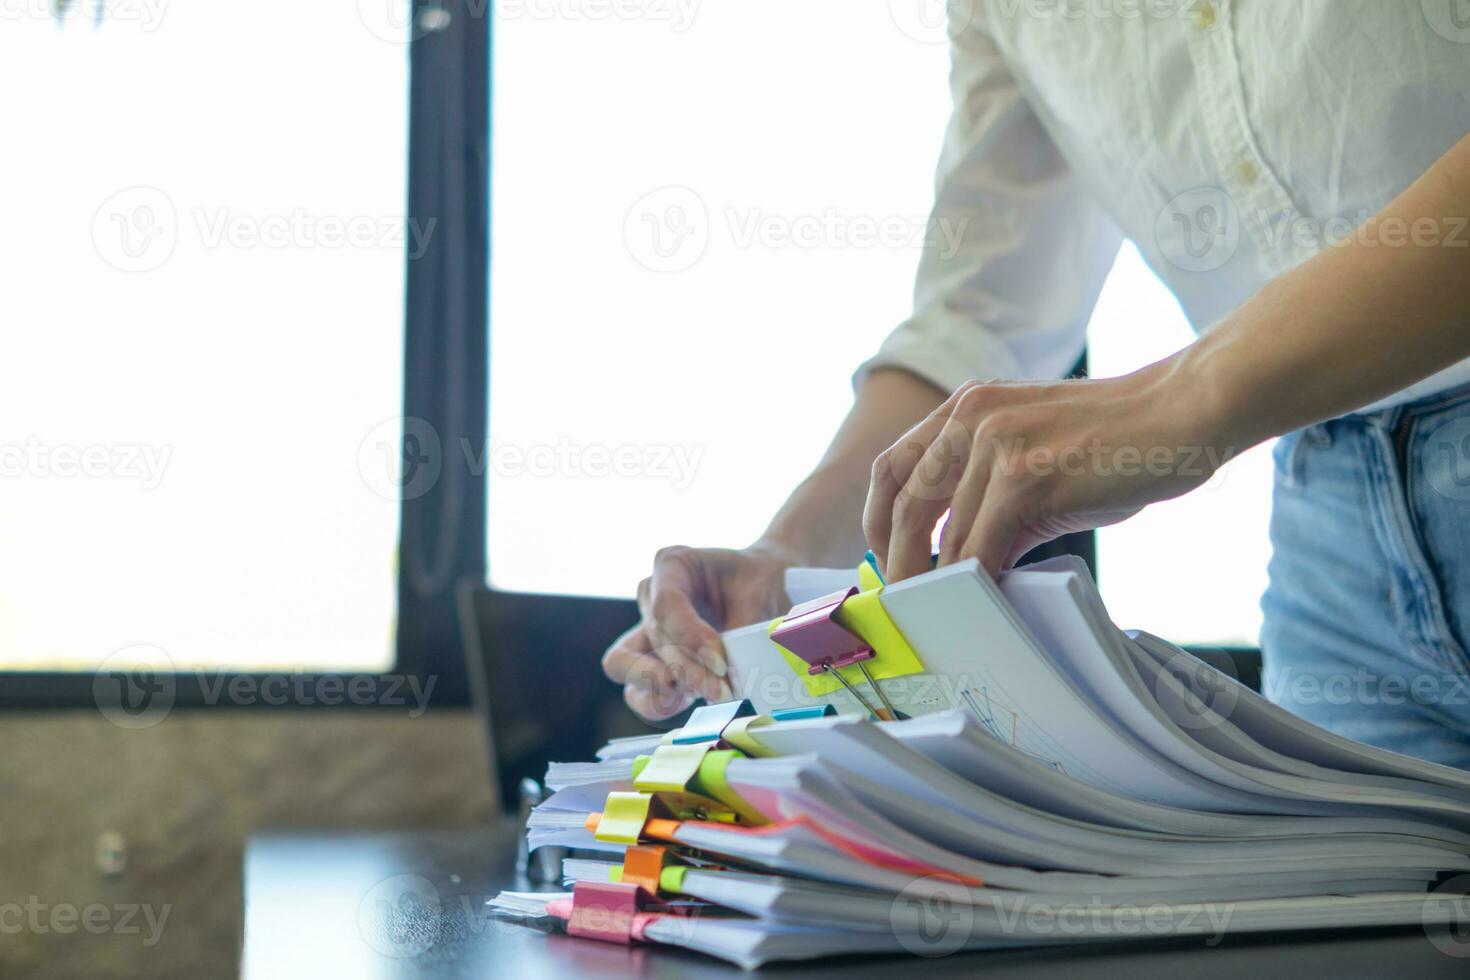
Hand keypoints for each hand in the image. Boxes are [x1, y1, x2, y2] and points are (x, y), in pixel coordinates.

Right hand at [602, 543, 795, 719]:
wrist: (760, 587)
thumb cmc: (756, 583)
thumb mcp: (758, 597)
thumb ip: (743, 634)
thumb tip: (733, 675)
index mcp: (672, 563)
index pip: (667, 604)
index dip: (689, 638)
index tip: (719, 664)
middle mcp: (651, 594)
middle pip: (654, 637)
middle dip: (686, 669)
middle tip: (720, 690)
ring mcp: (644, 627)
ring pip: (624, 663)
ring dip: (660, 687)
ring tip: (701, 696)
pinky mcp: (649, 660)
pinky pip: (635, 687)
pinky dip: (658, 700)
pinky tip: (690, 703)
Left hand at [864, 369, 1230, 581]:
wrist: (1184, 411)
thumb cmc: (1120, 440)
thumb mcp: (1036, 452)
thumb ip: (992, 494)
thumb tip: (964, 560)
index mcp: (966, 406)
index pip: (894, 467)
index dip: (877, 520)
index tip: (883, 560)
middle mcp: (970, 417)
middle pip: (904, 504)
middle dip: (895, 563)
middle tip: (903, 604)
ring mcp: (995, 444)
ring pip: (945, 535)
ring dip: (939, 583)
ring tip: (944, 615)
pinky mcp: (1026, 475)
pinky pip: (983, 547)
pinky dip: (977, 583)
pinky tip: (984, 604)